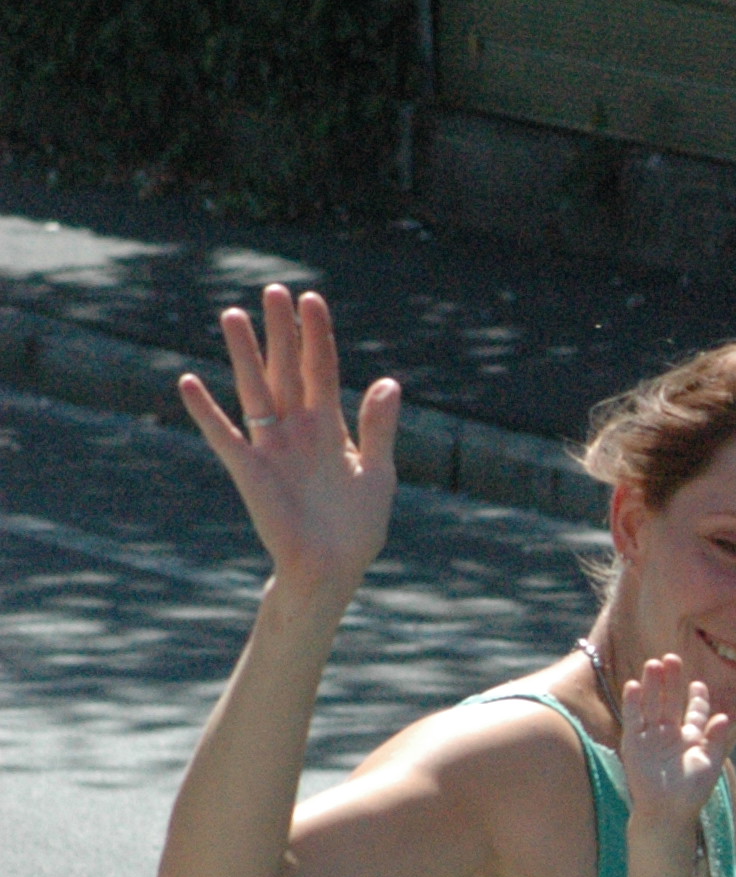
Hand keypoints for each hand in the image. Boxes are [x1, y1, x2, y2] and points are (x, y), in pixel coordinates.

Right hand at [176, 286, 398, 590]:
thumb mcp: (377, 474)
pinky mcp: (249, 471)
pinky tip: (188, 382)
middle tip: (273, 290)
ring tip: (233, 315)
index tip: (312, 298)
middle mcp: (297, 429)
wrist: (332, 569)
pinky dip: (206, 412)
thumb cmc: (357, 526)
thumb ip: (378, 429)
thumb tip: (388, 382)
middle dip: (281, 332)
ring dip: (244, 355)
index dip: (317, 336)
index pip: (322, 370)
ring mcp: (271, 447)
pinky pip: (224, 436)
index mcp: (330, 428)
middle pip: (286, 370)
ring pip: (255, 390)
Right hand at [618, 657, 735, 825]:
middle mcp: (670, 734)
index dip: (697, 697)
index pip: (694, 711)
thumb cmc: (692, 792)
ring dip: (653, 685)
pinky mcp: (634, 743)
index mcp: (691, 738)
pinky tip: (635, 685)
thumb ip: (716, 740)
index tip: (698, 683)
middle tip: (673, 658)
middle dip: (672, 680)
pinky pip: (633, 719)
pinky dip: (634, 702)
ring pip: (652, 704)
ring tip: (654, 663)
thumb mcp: (710, 764)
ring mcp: (651, 737)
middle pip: (671, 701)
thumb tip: (724, 716)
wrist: (667, 812)